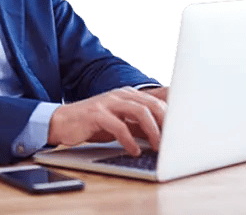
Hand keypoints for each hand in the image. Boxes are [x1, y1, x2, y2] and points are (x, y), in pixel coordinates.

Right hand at [47, 87, 166, 155]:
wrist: (63, 122)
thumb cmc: (94, 123)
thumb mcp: (121, 122)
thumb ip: (139, 125)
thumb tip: (164, 135)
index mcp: (129, 94)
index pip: (157, 100)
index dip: (172, 114)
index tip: (182, 130)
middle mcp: (121, 94)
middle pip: (152, 104)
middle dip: (166, 123)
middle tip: (173, 142)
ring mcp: (108, 102)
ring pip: (139, 111)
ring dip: (152, 131)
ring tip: (157, 147)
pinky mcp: (96, 114)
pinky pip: (118, 126)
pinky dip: (129, 140)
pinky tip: (133, 150)